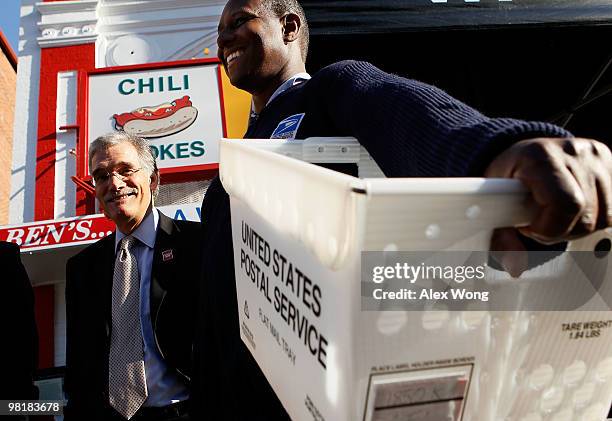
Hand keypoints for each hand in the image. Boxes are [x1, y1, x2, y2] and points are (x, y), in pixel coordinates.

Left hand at [485, 137, 611, 275]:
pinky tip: (572, 210)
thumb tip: (515, 267)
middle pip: (586, 216)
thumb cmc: (506, 179)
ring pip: (604, 216)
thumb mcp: (492, 204)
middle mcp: (572, 152)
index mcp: (539, 157)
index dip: (548, 227)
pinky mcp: (609, 163)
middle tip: (538, 223)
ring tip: (554, 214)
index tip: (528, 226)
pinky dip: (593, 217)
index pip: (565, 203)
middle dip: (560, 231)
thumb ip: (500, 237)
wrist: (521, 154)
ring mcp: (595, 157)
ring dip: (578, 226)